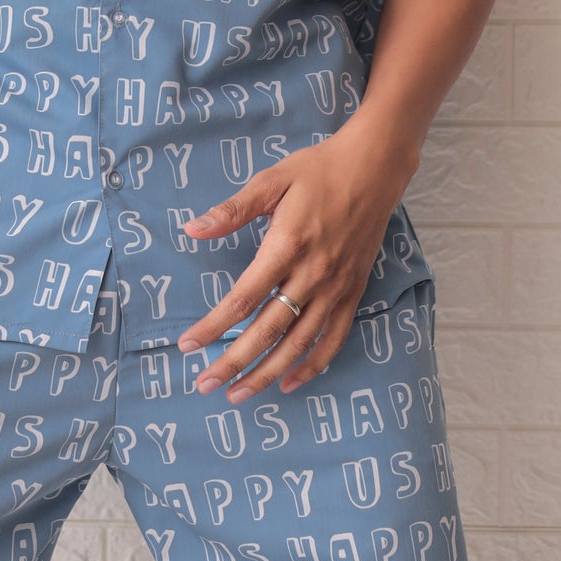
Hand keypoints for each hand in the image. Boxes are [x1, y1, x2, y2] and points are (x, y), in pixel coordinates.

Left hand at [175, 127, 410, 400]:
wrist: (374, 168)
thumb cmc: (317, 171)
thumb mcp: (271, 181)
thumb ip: (233, 210)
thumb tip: (193, 229)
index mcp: (286, 246)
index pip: (243, 297)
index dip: (214, 325)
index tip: (187, 345)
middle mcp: (311, 274)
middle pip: (267, 330)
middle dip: (233, 361)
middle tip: (205, 384)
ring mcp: (335, 288)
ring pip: (298, 343)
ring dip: (267, 372)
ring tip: (239, 393)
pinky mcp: (353, 293)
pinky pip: (333, 339)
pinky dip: (312, 366)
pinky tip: (289, 382)